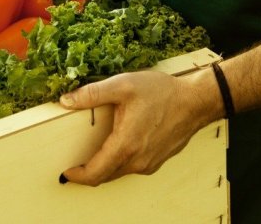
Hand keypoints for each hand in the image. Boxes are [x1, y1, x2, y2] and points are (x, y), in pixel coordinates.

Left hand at [59, 68, 220, 186]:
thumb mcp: (123, 85)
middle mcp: (138, 161)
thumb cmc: (162, 93)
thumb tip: (67, 100)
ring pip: (118, 172)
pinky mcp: (156, 161)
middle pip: (105, 176)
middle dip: (87, 172)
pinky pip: (132, 167)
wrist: (195, 102)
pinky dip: (119, 162)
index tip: (65, 171)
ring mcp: (149, 164)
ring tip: (92, 152)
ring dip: (104, 167)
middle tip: (74, 161)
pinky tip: (116, 144)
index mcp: (126, 145)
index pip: (95, 173)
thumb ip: (92, 94)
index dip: (77, 175)